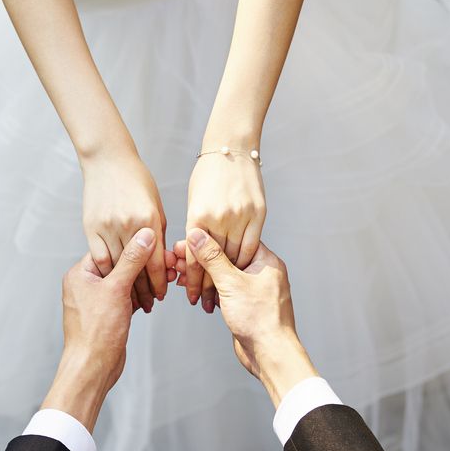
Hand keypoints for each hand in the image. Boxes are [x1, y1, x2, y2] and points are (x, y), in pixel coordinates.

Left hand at [44, 228, 175, 430]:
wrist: (93, 367)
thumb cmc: (96, 332)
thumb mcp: (117, 289)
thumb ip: (132, 260)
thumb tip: (145, 236)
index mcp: (80, 274)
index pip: (110, 249)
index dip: (133, 246)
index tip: (154, 243)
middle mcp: (85, 285)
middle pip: (118, 265)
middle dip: (141, 266)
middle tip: (163, 263)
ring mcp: (96, 301)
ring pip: (124, 283)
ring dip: (143, 283)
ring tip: (162, 281)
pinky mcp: (107, 315)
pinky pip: (125, 298)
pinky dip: (139, 297)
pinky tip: (153, 297)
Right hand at [81, 152, 168, 313]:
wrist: (108, 159)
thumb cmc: (136, 179)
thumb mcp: (156, 206)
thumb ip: (159, 234)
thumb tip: (163, 260)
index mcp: (149, 220)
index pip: (155, 262)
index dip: (159, 283)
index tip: (161, 295)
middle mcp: (129, 225)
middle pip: (136, 269)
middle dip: (143, 290)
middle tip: (148, 303)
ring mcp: (107, 227)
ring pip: (116, 267)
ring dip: (123, 285)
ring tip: (131, 297)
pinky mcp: (91, 227)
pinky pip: (99, 258)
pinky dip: (106, 272)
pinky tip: (111, 280)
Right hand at [175, 229, 316, 406]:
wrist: (270, 353)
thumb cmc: (260, 320)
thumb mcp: (231, 283)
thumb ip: (212, 258)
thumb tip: (197, 236)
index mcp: (266, 261)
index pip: (234, 240)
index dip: (209, 240)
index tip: (188, 240)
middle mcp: (262, 273)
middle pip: (227, 258)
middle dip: (201, 260)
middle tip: (178, 258)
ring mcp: (254, 290)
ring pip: (224, 276)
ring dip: (202, 276)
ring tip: (180, 275)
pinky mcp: (247, 305)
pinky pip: (225, 291)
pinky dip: (210, 290)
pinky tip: (194, 291)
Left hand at [184, 150, 265, 312]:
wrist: (233, 148)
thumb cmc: (208, 174)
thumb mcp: (193, 201)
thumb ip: (194, 228)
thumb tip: (190, 255)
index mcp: (197, 215)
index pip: (194, 258)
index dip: (193, 280)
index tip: (191, 296)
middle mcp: (219, 218)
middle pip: (215, 263)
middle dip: (210, 285)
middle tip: (206, 302)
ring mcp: (241, 215)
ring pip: (235, 257)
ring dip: (229, 277)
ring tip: (223, 293)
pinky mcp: (259, 213)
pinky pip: (252, 245)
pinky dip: (245, 261)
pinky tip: (240, 271)